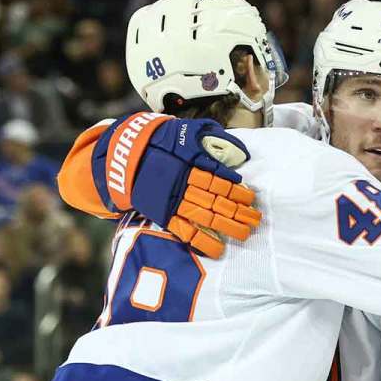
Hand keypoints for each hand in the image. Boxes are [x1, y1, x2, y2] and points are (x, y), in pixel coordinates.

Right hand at [91, 113, 259, 257]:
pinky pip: (185, 231)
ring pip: (205, 216)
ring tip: (245, 233)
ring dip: (226, 226)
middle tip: (256, 219)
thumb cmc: (160, 142)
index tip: (250, 197)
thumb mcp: (184, 131)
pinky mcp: (163, 215)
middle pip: (216, 200)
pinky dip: (202, 242)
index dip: (235, 189)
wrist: (125, 156)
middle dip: (238, 211)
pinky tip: (218, 249)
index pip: (217, 179)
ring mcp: (173, 201)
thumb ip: (209, 135)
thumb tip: (237, 147)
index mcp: (189, 164)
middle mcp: (183, 184)